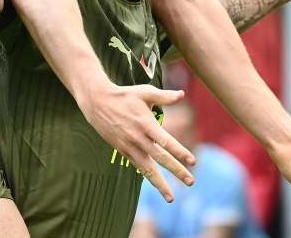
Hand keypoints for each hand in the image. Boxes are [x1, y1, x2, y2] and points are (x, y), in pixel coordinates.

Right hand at [78, 82, 196, 202]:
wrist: (97, 103)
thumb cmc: (124, 96)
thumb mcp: (144, 92)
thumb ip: (164, 96)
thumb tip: (182, 94)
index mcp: (146, 123)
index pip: (166, 141)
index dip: (180, 152)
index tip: (192, 161)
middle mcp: (138, 138)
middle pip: (160, 158)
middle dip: (176, 171)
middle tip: (191, 182)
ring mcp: (129, 146)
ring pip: (147, 168)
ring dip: (160, 183)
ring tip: (171, 198)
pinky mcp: (122, 150)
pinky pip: (137, 166)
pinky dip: (147, 175)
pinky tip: (156, 184)